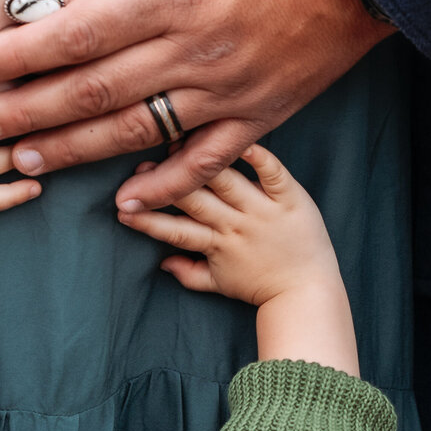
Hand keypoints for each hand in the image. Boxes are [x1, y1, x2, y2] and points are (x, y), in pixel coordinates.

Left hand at [0, 0, 394, 206]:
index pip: (78, 30)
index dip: (23, 51)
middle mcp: (192, 47)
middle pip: (91, 90)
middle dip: (29, 111)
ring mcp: (226, 87)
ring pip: (135, 130)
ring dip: (74, 150)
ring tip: (24, 161)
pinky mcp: (261, 111)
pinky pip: (205, 160)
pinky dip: (165, 184)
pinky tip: (126, 203)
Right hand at [120, 145, 357, 373]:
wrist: (309, 292)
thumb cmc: (260, 286)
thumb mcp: (219, 285)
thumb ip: (186, 272)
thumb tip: (159, 262)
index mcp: (216, 244)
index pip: (174, 230)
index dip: (146, 218)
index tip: (121, 207)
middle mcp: (236, 224)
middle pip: (193, 199)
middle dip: (164, 183)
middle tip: (140, 167)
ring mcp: (263, 210)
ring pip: (225, 180)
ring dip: (198, 162)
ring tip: (176, 143)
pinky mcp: (291, 198)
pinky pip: (272, 172)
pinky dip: (256, 155)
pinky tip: (237, 138)